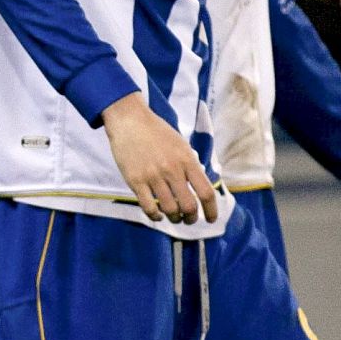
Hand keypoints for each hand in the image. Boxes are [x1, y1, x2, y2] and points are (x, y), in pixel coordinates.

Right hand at [100, 94, 218, 224]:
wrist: (129, 120)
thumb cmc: (156, 131)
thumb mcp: (181, 144)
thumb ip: (190, 164)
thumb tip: (197, 185)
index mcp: (187, 161)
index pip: (206, 192)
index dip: (211, 210)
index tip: (211, 219)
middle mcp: (172, 170)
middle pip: (189, 206)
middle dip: (191, 218)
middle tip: (188, 219)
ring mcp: (153, 176)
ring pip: (169, 209)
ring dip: (174, 218)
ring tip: (173, 216)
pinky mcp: (135, 181)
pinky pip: (148, 207)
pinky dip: (155, 216)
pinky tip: (157, 215)